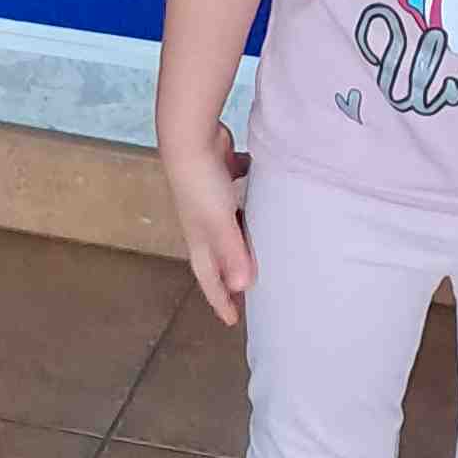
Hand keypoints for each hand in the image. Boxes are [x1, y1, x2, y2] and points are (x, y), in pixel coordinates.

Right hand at [161, 122, 253, 326]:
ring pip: (230, 227)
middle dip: (232, 275)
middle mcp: (202, 223)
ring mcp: (211, 199)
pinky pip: (238, 195)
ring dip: (243, 240)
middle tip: (250, 292)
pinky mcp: (221, 177)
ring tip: (264, 250)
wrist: (189, 136)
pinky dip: (251, 202)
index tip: (231, 321)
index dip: (219, 300)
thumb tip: (243, 287)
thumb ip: (233, 252)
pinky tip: (268, 201)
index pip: (208, 277)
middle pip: (218, 255)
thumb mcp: (219, 222)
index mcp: (199, 238)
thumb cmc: (201, 183)